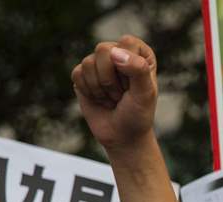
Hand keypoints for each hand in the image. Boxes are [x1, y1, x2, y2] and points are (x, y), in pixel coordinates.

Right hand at [71, 36, 157, 150]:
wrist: (123, 136)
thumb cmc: (138, 114)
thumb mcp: (145, 94)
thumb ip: (138, 69)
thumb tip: (114, 52)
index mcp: (139, 52)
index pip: (126, 43)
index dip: (128, 67)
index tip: (134, 86)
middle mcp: (118, 52)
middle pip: (103, 49)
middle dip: (111, 80)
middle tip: (121, 95)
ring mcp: (98, 63)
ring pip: (88, 63)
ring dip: (100, 89)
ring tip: (112, 98)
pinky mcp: (82, 74)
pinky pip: (77, 74)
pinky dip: (89, 92)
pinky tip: (99, 100)